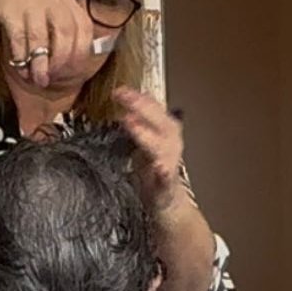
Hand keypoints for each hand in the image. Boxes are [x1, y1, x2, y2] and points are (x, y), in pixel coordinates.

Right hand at [0, 0, 94, 88]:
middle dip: (60, 61)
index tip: (71, 71)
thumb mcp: (45, 12)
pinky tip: (20, 68)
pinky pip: (18, 36)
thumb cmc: (19, 6)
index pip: (84, 27)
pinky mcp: (9, 6)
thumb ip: (60, 32)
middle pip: (65, 32)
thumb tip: (71, 66)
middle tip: (52, 78)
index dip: (80, 52)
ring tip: (37, 79)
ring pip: (40, 37)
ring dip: (40, 63)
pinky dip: (21, 56)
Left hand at [114, 87, 183, 212]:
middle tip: (123, 96)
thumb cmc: (154, 170)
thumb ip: (141, 120)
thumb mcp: (147, 139)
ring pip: (162, 145)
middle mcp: (170, 143)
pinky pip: (166, 177)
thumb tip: (132, 95)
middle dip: (142, 107)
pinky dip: (163, 172)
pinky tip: (159, 168)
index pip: (154, 108)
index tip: (120, 90)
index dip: (138, 97)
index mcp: (165, 131)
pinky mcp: (166, 184)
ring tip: (131, 123)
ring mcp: (169, 162)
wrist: (167, 200)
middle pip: (160, 121)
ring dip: (146, 133)